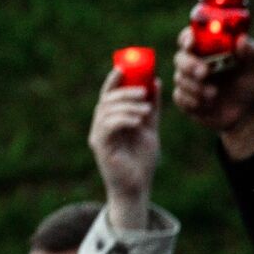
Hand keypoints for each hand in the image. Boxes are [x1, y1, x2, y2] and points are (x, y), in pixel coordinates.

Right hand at [89, 70, 160, 230]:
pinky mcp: (101, 147)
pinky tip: (138, 119)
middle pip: (106, 100)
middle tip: (143, 91)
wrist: (137, 186)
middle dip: (124, 92)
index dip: (113, 80)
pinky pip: (108, 126)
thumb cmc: (141, 159)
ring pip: (107, 111)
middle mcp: (100, 127)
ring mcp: (98, 137)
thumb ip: (151, 107)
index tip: (124, 67)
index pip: (108, 95)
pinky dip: (124, 119)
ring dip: (127, 105)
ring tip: (146, 108)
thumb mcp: (150, 127)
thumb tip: (155, 82)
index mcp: (110, 120)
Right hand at [171, 27, 253, 159]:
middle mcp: (195, 62)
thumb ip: (249, 52)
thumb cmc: (250, 84)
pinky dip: (193, 101)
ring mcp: (188, 80)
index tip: (192, 43)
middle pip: (180, 57)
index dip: (187, 37)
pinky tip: (207, 105)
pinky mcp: (184, 98)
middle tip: (205, 73)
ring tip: (214, 94)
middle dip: (190, 65)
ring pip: (180, 79)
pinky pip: (180, 97)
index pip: (190, 36)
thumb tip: (241, 39)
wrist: (245, 112)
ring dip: (196, 87)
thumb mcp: (253, 67)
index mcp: (209, 48)